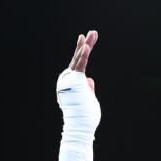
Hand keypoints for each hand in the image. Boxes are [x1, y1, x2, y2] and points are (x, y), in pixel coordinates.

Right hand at [56, 31, 100, 160]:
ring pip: (79, 59)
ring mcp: (70, 80)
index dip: (82, 52)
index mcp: (70, 85)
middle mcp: (67, 80)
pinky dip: (84, 56)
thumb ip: (88, 89)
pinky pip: (80, 66)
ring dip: (87, 46)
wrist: (79, 128)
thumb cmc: (84, 119)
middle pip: (78, 59)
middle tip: (93, 32)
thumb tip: (90, 79)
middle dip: (85, 44)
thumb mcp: (88, 101)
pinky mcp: (75, 82)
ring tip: (93, 33)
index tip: (86, 42)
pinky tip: (87, 46)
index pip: (78, 66)